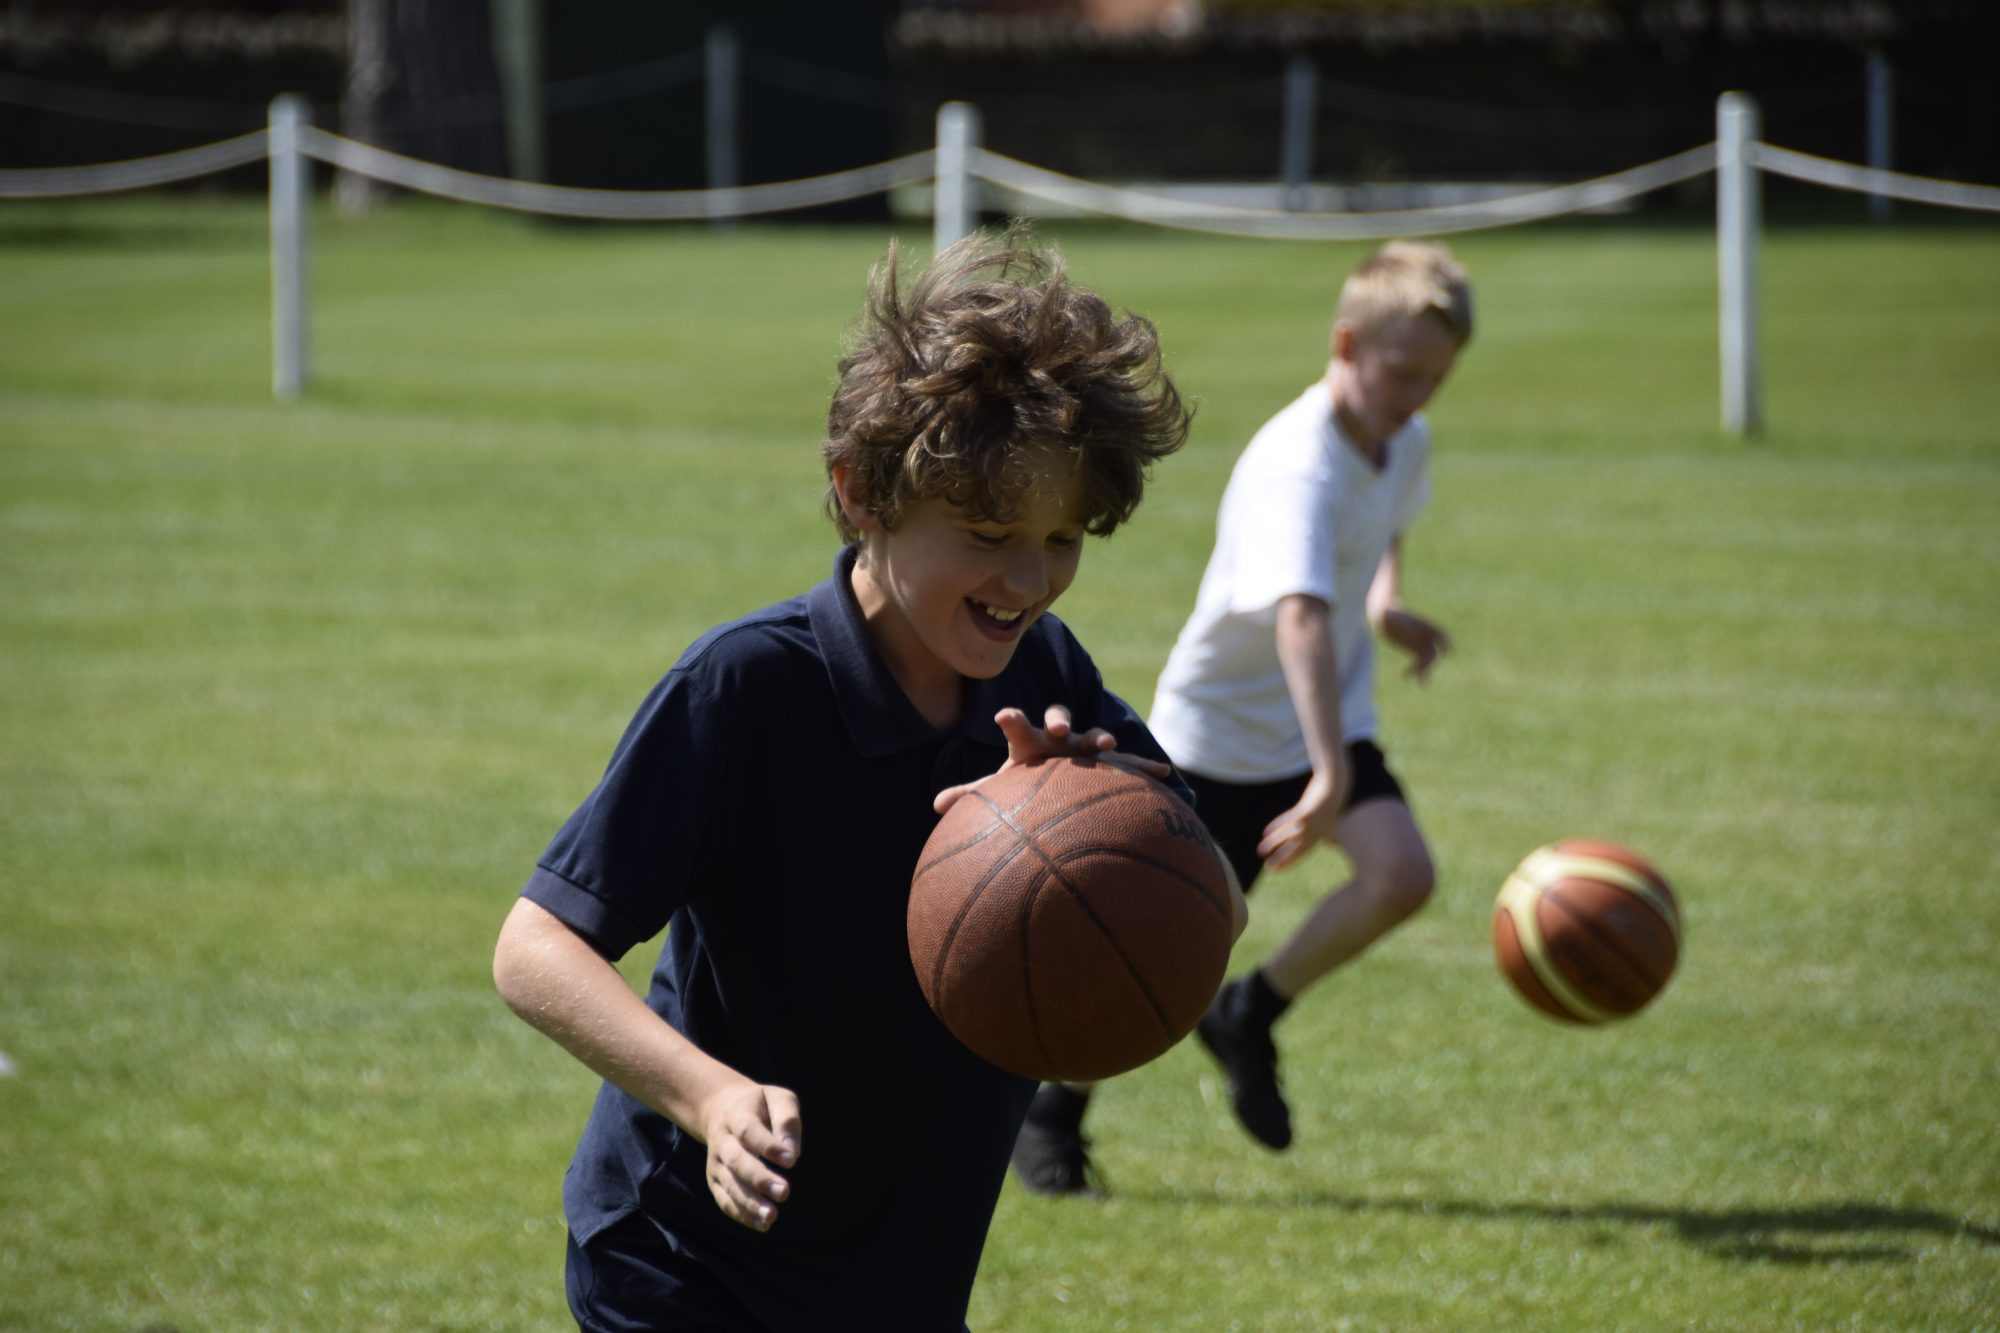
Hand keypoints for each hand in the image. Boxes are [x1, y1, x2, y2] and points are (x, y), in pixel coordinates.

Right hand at [699, 1080, 801, 1232]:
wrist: (721, 1109)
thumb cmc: (759, 1106)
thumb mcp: (776, 1098)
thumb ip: (787, 1119)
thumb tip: (792, 1152)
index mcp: (737, 1115)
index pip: (748, 1130)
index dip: (768, 1146)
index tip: (791, 1160)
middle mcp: (722, 1140)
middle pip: (737, 1160)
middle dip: (759, 1178)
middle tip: (784, 1192)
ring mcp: (715, 1162)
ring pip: (729, 1185)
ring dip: (749, 1203)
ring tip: (772, 1216)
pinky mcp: (714, 1180)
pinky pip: (724, 1200)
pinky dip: (741, 1214)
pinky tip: (762, 1224)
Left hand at [934, 705, 1172, 814]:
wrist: (1063, 765)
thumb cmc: (1030, 775)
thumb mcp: (1003, 786)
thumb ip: (974, 793)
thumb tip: (936, 805)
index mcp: (1031, 740)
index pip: (1018, 726)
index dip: (1013, 720)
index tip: (1003, 715)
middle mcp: (1061, 736)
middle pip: (1059, 720)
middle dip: (1059, 720)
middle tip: (1059, 728)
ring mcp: (1087, 746)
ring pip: (1095, 736)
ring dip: (1101, 737)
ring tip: (1106, 746)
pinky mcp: (1112, 762)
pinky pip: (1131, 763)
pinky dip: (1146, 767)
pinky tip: (1166, 775)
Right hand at [1255, 756, 1350, 871]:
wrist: (1335, 787)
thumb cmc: (1331, 804)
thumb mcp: (1330, 820)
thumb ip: (1329, 832)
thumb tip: (1331, 841)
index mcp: (1319, 837)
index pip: (1302, 854)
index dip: (1289, 862)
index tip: (1277, 869)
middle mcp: (1314, 833)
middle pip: (1294, 849)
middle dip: (1281, 859)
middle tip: (1268, 868)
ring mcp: (1310, 823)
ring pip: (1288, 836)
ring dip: (1273, 844)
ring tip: (1261, 850)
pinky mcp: (1305, 811)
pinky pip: (1287, 820)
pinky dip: (1277, 826)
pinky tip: (1267, 832)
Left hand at [1378, 608, 1450, 680]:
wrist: (1383, 617)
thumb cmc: (1388, 615)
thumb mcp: (1393, 619)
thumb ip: (1402, 626)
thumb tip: (1413, 639)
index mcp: (1425, 624)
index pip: (1441, 633)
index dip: (1445, 643)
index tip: (1446, 653)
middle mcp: (1426, 635)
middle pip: (1433, 651)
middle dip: (1429, 663)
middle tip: (1420, 671)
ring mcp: (1421, 643)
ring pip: (1427, 660)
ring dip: (1424, 671)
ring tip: (1420, 684)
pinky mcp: (1414, 650)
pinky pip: (1419, 662)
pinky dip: (1415, 670)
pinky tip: (1404, 677)